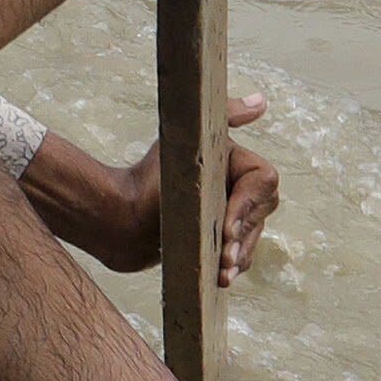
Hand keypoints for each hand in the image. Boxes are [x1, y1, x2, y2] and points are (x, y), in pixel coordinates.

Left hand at [87, 96, 281, 283]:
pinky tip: (221, 278)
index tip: (227, 225)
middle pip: (260, 212)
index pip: (264, 180)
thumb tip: (261, 102)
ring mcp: (223, 215)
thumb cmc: (146, 179)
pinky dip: (232, 267)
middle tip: (225, 252)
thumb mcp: (183, 141)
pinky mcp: (213, 240)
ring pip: (251, 238)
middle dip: (244, 234)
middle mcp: (232, 186)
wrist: (117, 220)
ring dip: (241, 255)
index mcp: (231, 161)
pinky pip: (237, 256)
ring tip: (223, 272)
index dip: (249, 204)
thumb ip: (224, 115)